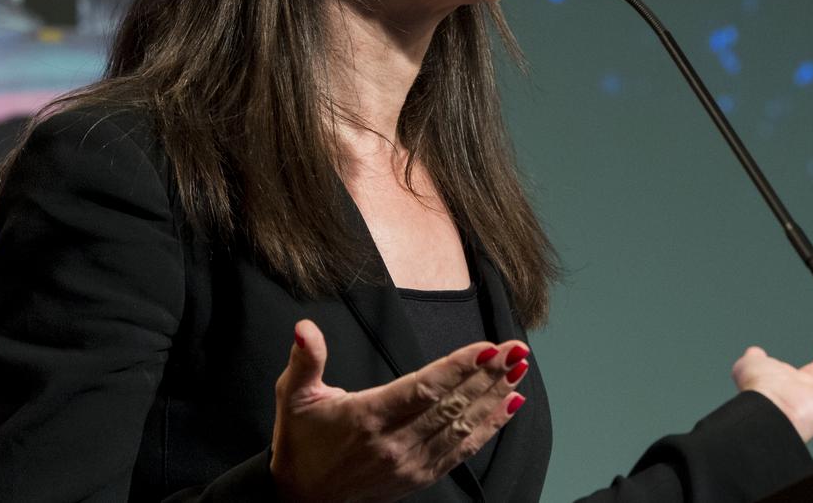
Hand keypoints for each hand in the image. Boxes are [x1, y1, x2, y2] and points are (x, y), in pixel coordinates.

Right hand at [270, 319, 529, 502]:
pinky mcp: (419, 476)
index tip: (489, 346)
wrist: (300, 499)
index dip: (459, 366)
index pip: (424, 387)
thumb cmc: (300, 442)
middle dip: (489, 374)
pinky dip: (489, 428)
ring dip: (494, 397)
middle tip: (517, 349)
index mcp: (367, 418)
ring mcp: (409, 463)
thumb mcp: (293, 397)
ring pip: (462, 426)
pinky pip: (461, 451)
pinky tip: (509, 406)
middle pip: (451, 404)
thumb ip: (305, 360)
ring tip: (520, 370)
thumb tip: (305, 327)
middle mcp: (393, 443)